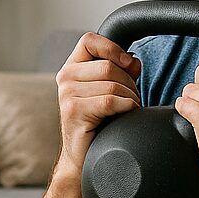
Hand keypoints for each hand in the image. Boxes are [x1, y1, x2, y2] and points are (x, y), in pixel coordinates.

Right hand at [55, 33, 141, 174]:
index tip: (129, 64)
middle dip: (129, 84)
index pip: (90, 40)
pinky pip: (110, 100)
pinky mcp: (74, 110)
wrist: (84, 157)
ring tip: (127, 110)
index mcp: (72, 68)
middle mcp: (65, 77)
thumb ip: (120, 72)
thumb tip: (134, 60)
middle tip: (131, 100)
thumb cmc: (99, 124)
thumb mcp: (108, 92)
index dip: (112, 48)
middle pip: (109, 66)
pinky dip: (126, 108)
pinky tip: (125, 116)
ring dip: (130, 98)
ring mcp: (66, 94)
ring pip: (112, 84)